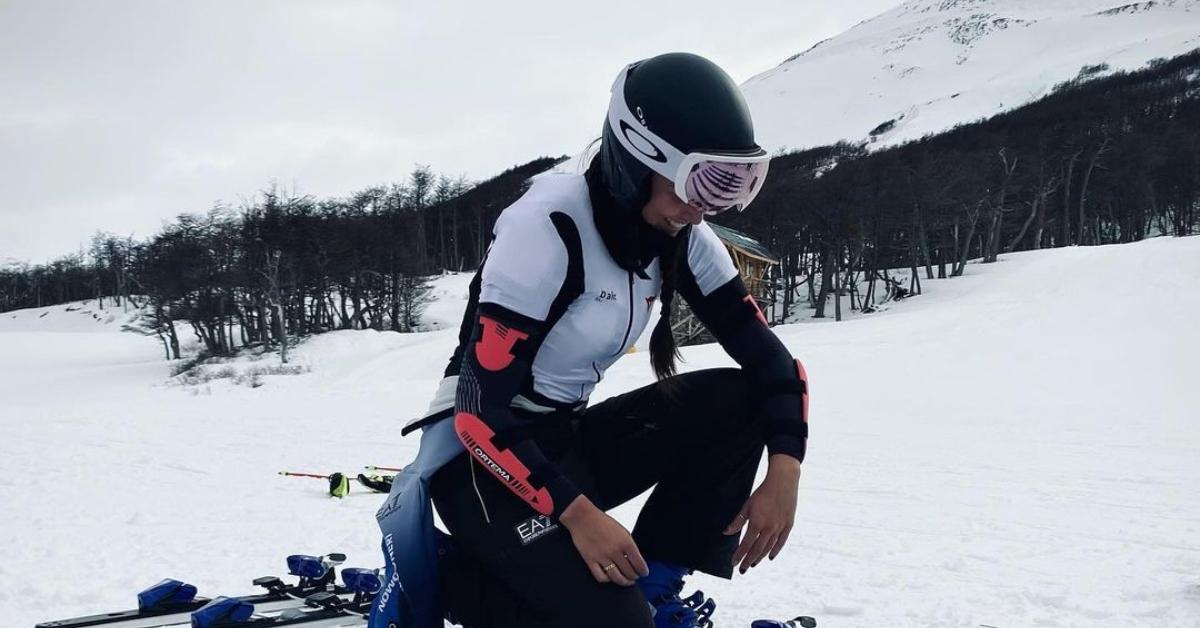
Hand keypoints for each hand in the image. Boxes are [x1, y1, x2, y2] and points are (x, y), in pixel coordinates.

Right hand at [560, 495, 649, 585]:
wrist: (583, 517)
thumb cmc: (603, 522)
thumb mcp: (622, 530)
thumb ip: (629, 545)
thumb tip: (635, 560)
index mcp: (625, 542)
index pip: (639, 563)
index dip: (643, 571)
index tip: (644, 573)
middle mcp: (615, 550)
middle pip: (629, 572)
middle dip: (634, 577)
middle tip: (635, 577)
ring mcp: (602, 556)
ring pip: (617, 578)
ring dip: (624, 582)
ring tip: (626, 581)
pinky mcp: (590, 560)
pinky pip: (601, 577)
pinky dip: (607, 580)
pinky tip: (610, 577)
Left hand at [724, 454, 800, 573]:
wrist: (783, 481)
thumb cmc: (763, 492)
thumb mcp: (748, 505)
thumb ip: (738, 521)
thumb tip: (726, 533)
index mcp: (757, 523)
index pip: (746, 544)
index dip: (739, 555)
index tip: (734, 563)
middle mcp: (769, 528)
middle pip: (757, 549)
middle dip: (748, 560)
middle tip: (742, 570)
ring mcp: (780, 527)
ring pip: (769, 548)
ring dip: (760, 557)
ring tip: (752, 564)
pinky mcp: (788, 525)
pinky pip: (781, 542)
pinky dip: (775, 551)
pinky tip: (770, 557)